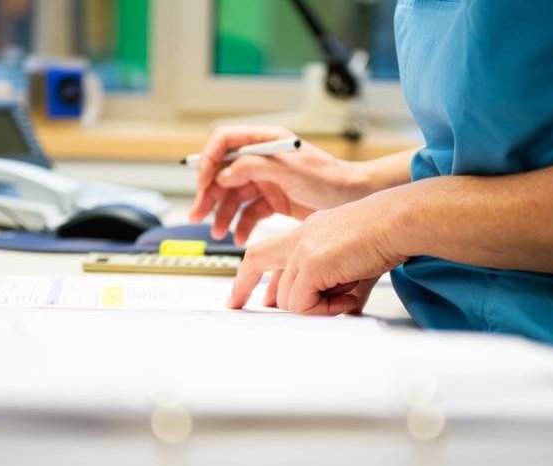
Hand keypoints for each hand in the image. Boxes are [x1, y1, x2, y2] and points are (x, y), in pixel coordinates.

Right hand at [189, 125, 368, 243]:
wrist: (354, 199)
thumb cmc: (330, 178)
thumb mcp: (289, 169)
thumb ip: (253, 167)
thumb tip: (224, 173)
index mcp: (266, 141)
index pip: (225, 142)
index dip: (209, 160)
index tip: (203, 182)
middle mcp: (263, 159)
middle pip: (224, 173)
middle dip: (209, 194)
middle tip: (198, 214)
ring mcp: (267, 180)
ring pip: (233, 196)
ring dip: (222, 214)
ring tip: (218, 232)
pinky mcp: (274, 201)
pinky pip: (249, 212)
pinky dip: (241, 225)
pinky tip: (238, 237)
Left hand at [228, 190, 407, 314]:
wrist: (398, 222)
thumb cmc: (387, 235)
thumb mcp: (358, 264)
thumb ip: (346, 286)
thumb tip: (347, 310)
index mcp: (309, 231)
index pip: (273, 253)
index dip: (256, 272)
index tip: (251, 291)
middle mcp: (300, 237)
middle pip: (255, 260)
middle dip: (241, 286)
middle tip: (234, 306)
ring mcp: (302, 250)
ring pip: (288, 298)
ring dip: (317, 308)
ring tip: (346, 300)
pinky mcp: (310, 264)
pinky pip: (304, 304)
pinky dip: (326, 310)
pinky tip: (349, 299)